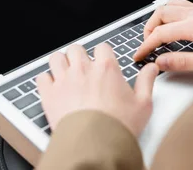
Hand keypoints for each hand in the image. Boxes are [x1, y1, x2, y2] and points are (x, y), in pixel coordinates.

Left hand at [36, 43, 158, 135]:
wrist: (94, 145)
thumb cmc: (118, 126)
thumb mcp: (143, 104)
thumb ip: (147, 81)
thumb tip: (151, 68)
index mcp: (106, 68)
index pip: (102, 47)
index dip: (103, 54)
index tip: (104, 63)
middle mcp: (83, 69)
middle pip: (76, 49)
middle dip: (79, 56)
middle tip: (84, 68)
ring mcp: (64, 80)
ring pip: (56, 58)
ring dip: (61, 63)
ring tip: (66, 73)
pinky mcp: (49, 94)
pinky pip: (41, 77)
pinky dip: (46, 80)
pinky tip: (53, 87)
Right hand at [133, 0, 192, 74]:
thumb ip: (183, 62)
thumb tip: (161, 63)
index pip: (160, 33)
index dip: (146, 45)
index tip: (139, 56)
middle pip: (161, 13)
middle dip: (148, 29)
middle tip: (146, 45)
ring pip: (170, 5)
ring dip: (158, 18)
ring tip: (155, 34)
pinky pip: (181, 4)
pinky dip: (169, 12)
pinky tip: (170, 22)